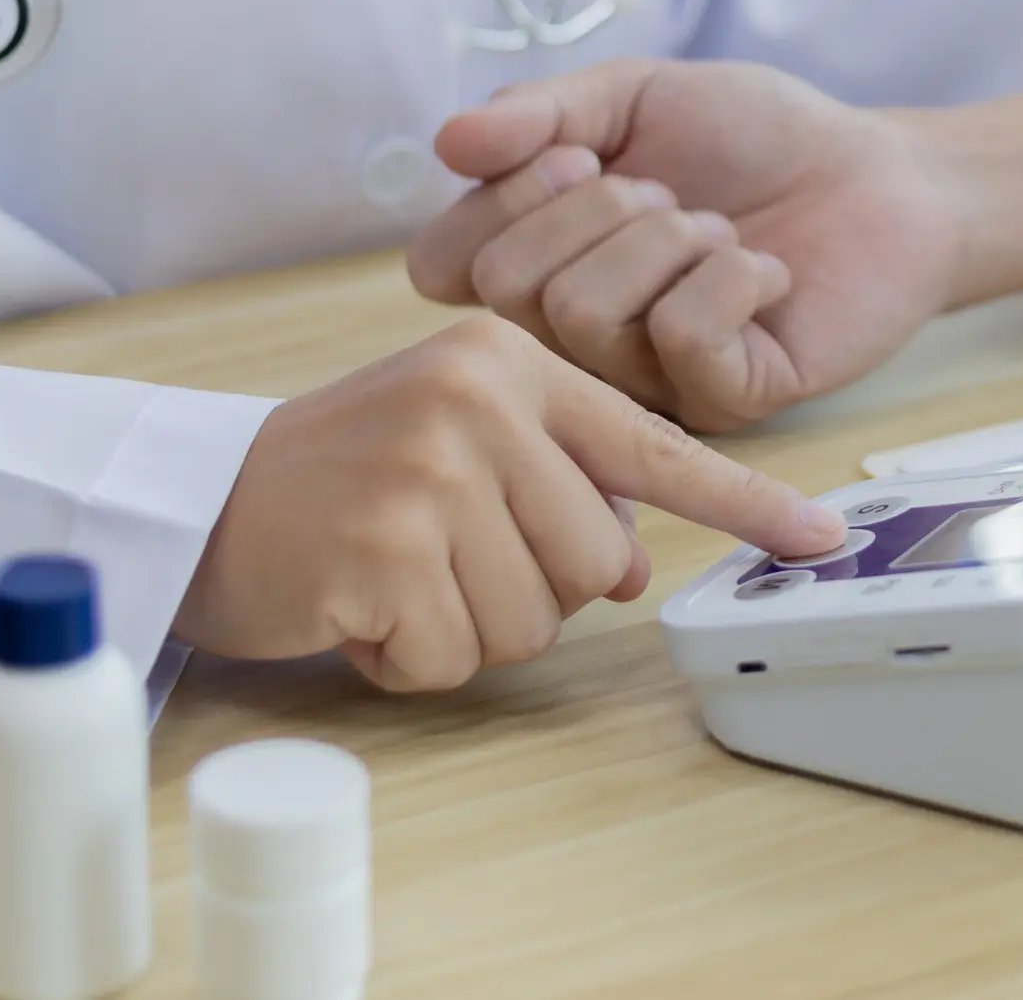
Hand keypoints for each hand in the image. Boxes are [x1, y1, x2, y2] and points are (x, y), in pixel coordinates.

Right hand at [172, 316, 847, 690]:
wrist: (201, 500)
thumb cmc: (345, 475)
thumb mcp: (462, 441)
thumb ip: (559, 481)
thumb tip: (632, 566)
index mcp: (511, 364)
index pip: (655, 448)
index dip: (746, 502)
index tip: (821, 538)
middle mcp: (480, 402)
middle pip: (596, 560)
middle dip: (530, 587)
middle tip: (443, 555)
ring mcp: (431, 472)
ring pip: (534, 617)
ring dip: (466, 626)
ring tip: (398, 575)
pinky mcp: (383, 547)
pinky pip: (456, 656)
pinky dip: (410, 658)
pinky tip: (361, 607)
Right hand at [407, 63, 958, 431]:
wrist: (881, 174)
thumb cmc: (754, 139)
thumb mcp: (636, 95)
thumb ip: (541, 110)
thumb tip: (448, 140)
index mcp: (537, 265)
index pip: (440, 266)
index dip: (503, 199)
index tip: (581, 153)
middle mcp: (573, 340)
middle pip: (507, 287)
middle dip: (598, 207)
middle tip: (670, 195)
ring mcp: (644, 383)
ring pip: (582, 312)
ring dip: (669, 237)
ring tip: (722, 233)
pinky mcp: (722, 404)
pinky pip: (680, 337)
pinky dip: (730, 277)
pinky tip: (767, 276)